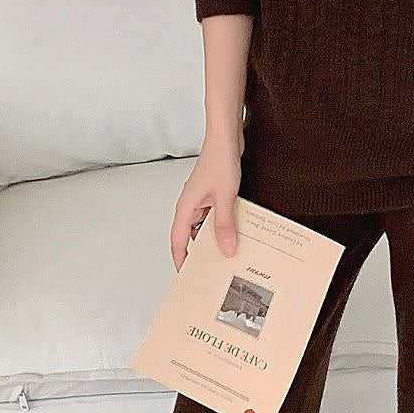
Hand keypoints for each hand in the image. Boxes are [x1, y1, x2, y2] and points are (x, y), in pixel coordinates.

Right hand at [170, 132, 242, 269]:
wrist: (226, 138)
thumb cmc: (219, 159)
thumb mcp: (225, 198)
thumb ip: (224, 225)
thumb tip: (226, 248)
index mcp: (185, 207)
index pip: (177, 240)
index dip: (180, 259)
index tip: (186, 275)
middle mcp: (191, 205)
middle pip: (191, 235)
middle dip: (200, 252)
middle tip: (212, 267)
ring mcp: (203, 199)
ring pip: (205, 226)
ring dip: (215, 237)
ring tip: (228, 251)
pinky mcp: (214, 194)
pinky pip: (216, 216)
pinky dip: (224, 224)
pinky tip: (237, 230)